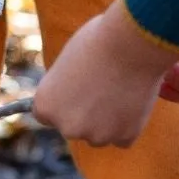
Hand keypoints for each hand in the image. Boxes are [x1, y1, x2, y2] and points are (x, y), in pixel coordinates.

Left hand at [33, 0, 178, 147]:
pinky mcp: (125, 137)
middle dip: (86, 113)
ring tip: (119, 87)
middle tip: (102, 85)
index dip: (63, 100)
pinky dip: (129, 121)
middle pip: (74, 126)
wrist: (132, 43)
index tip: (76, 89)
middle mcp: (67, 127)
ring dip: (108, 119)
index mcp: (45, 106)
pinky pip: (125, 135)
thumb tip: (72, 96)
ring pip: (101, 133)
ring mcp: (97, 135)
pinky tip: (133, 97)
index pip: (47, 114)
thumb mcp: (68, 62)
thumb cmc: (98, 41)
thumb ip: (65, 87)